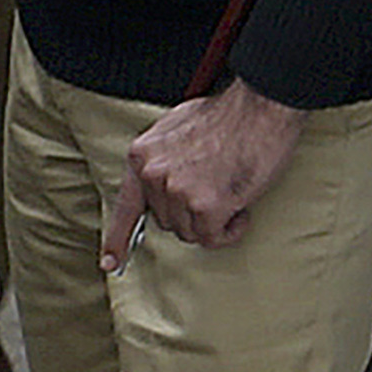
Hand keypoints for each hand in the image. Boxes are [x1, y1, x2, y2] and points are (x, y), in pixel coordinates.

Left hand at [105, 85, 308, 266]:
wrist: (260, 107)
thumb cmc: (227, 116)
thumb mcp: (175, 129)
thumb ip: (161, 159)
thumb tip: (163, 181)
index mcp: (142, 156)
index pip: (125, 205)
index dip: (118, 238)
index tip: (110, 263)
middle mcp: (152, 175)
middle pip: (167, 221)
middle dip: (192, 213)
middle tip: (217, 188)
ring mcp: (177, 191)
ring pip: (191, 232)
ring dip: (212, 221)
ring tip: (230, 191)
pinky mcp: (205, 206)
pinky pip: (213, 238)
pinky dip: (230, 230)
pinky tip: (241, 208)